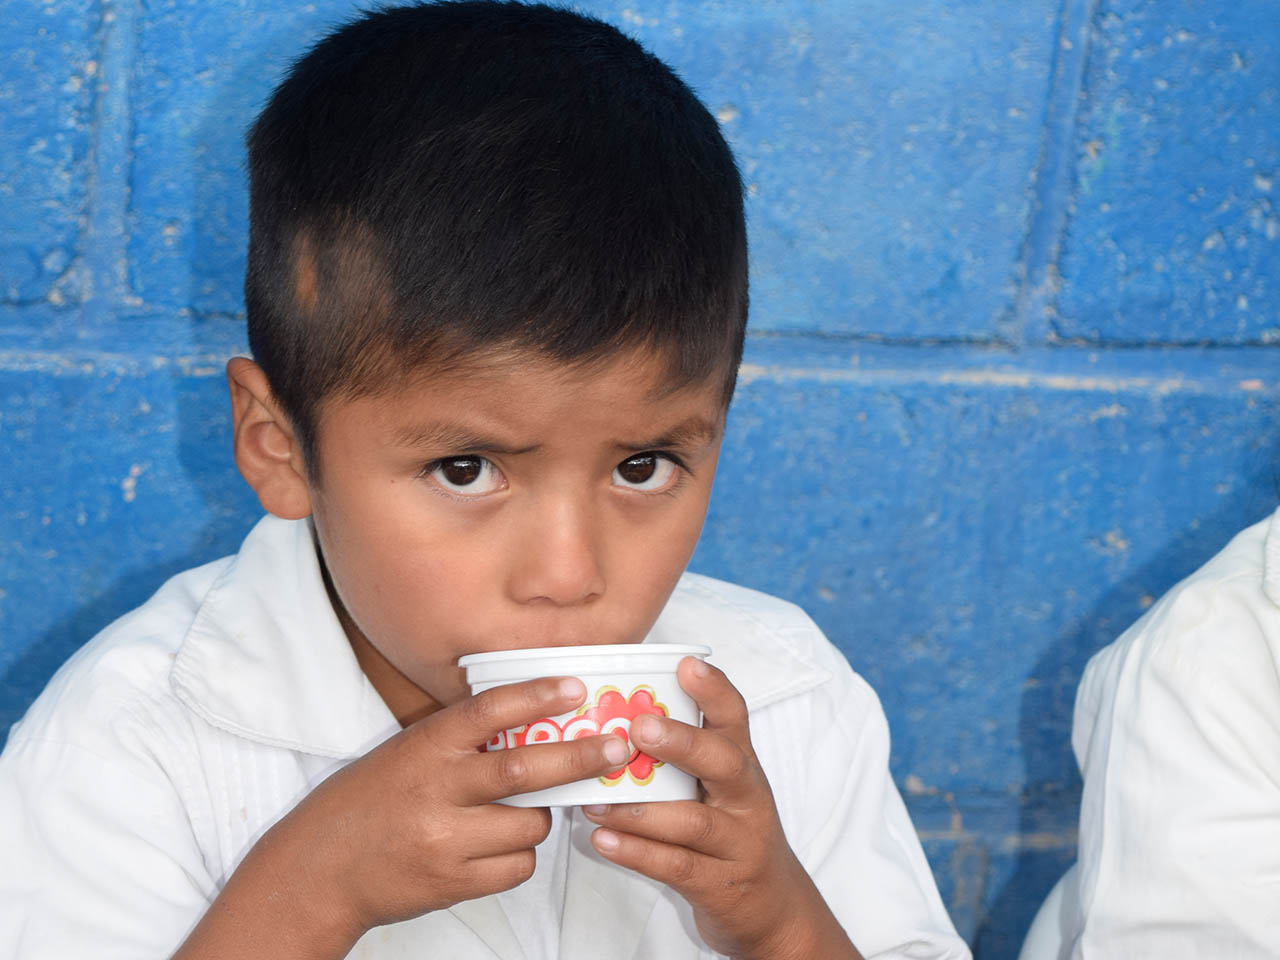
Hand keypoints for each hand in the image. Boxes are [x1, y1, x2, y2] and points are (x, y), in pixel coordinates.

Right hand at [176, 677, 627, 957]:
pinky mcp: (454, 883)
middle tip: (617, 745)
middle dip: (580, 756)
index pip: (488, 710)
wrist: (317, 872)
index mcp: (424, 746)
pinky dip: (520, 853)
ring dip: (540, 815)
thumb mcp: (404, 754)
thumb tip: (529, 718)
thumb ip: (457, 740)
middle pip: (524, 768)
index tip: (576, 685)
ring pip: (529, 822)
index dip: (536, 694)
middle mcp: (436, 789)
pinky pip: (517, 865)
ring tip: (523, 808)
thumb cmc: (367, 802)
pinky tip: (498, 844)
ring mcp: (445, 839)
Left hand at [581, 658, 862, 959]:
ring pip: (693, 822)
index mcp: (742, 765)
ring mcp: (737, 844)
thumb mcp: (720, 787)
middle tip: (638, 727)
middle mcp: (746, 799)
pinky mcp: (720, 886)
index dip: (714, 690)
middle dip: (682, 743)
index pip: (736, 719)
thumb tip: (615, 716)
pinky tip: (602, 839)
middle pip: (724, 763)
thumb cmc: (728, 831)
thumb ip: (684, 755)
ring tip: (593, 799)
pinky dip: (637, 853)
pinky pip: (677, 867)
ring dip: (640, 810)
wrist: (772, 908)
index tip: (686, 664)